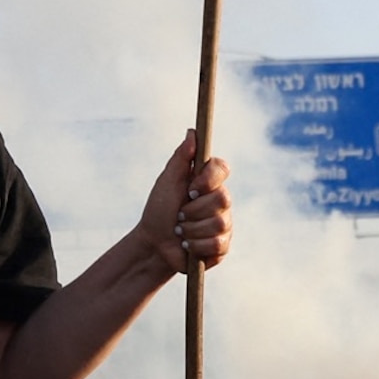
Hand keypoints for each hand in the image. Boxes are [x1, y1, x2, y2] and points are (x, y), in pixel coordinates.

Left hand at [139, 133, 232, 276]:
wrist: (154, 245)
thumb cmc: (159, 210)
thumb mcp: (167, 181)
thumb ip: (181, 157)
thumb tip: (193, 132)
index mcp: (207, 180)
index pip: (223, 168)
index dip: (209, 179)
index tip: (191, 189)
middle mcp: (220, 200)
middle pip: (223, 199)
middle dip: (193, 210)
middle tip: (178, 214)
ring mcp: (223, 223)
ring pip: (219, 223)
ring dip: (191, 229)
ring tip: (180, 231)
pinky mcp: (222, 245)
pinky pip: (218, 243)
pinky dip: (196, 246)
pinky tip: (187, 245)